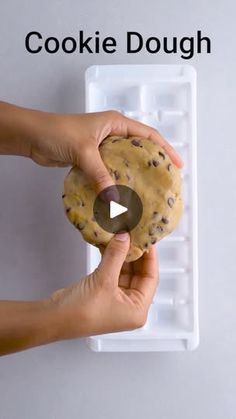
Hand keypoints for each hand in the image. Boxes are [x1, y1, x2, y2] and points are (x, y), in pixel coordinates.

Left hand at [29, 110, 182, 192]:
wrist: (33, 137)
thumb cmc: (57, 132)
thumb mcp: (84, 152)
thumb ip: (101, 175)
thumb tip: (115, 200)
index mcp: (116, 123)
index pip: (148, 135)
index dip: (165, 149)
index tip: (177, 165)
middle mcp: (112, 133)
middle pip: (139, 149)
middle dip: (152, 163)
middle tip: (164, 181)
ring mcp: (102, 146)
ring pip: (124, 162)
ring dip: (133, 175)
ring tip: (147, 191)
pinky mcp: (92, 158)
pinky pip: (109, 171)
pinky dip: (116, 181)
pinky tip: (122, 193)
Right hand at [49, 232, 157, 338]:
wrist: (54, 318)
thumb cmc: (83, 308)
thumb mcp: (104, 280)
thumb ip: (116, 255)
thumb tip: (125, 235)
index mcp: (138, 309)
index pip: (151, 278)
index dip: (150, 257)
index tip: (148, 239)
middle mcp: (130, 306)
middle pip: (139, 275)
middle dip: (136, 255)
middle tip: (135, 234)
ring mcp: (116, 300)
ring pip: (125, 273)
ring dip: (123, 256)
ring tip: (124, 235)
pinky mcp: (103, 293)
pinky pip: (113, 273)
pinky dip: (112, 260)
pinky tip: (111, 245)